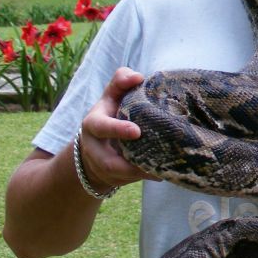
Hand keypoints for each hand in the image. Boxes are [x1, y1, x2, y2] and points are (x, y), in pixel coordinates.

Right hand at [78, 67, 158, 190]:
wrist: (97, 145)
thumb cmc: (111, 113)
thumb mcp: (112, 96)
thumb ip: (121, 82)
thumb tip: (138, 76)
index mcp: (94, 124)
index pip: (100, 126)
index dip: (117, 129)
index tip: (136, 131)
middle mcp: (96, 148)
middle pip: (108, 162)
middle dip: (128, 164)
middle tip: (152, 161)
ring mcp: (105, 166)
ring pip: (122, 177)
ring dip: (141, 173)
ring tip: (162, 168)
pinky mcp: (115, 178)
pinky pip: (130, 180)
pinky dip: (147, 176)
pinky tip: (163, 172)